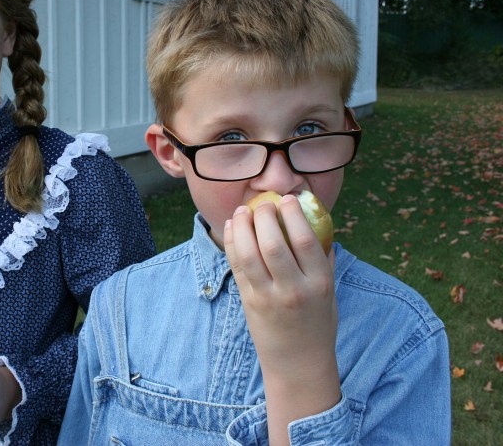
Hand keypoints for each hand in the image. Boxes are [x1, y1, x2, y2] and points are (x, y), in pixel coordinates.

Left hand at [224, 195, 339, 443]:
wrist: (298, 362)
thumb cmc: (317, 323)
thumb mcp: (330, 292)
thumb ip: (324, 261)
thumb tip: (318, 225)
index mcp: (319, 283)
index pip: (305, 240)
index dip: (293, 214)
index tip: (288, 198)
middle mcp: (293, 289)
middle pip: (272, 243)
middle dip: (264, 216)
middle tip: (262, 202)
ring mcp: (267, 296)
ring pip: (249, 253)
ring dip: (242, 227)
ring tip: (242, 211)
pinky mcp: (248, 301)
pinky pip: (236, 266)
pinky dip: (232, 243)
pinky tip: (231, 228)